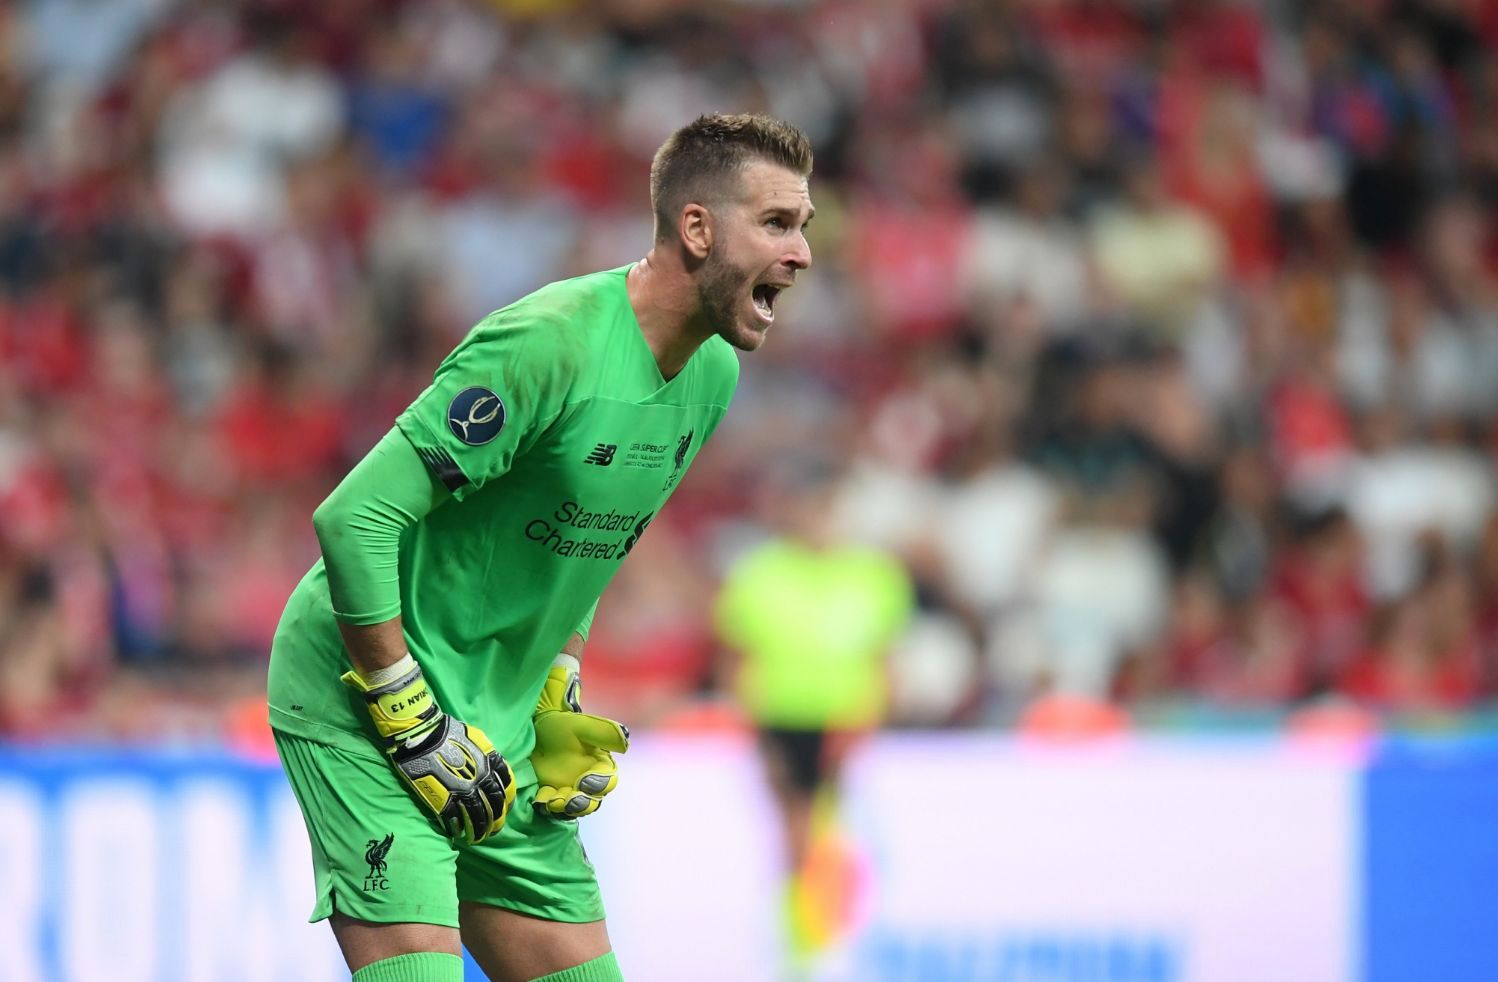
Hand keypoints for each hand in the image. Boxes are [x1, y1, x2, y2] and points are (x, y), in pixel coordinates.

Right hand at [342, 658, 515, 843]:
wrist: (424, 735)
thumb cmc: (449, 732)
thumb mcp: (478, 739)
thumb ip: (488, 756)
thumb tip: (493, 768)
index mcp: (490, 766)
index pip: (506, 790)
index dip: (507, 803)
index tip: (505, 810)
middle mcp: (480, 782)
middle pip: (493, 808)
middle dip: (496, 822)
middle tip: (494, 831)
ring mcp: (462, 793)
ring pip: (476, 817)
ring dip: (479, 831)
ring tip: (478, 838)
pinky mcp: (443, 800)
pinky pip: (454, 820)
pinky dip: (457, 829)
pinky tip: (458, 834)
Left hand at [531, 661, 628, 817]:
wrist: (534, 729)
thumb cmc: (561, 725)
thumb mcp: (581, 725)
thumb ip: (604, 733)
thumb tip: (626, 744)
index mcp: (600, 766)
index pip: (607, 781)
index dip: (599, 784)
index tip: (584, 782)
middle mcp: (587, 782)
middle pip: (592, 801)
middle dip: (583, 804)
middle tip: (570, 801)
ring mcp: (569, 791)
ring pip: (573, 808)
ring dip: (565, 808)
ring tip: (553, 802)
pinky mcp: (550, 796)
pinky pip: (551, 808)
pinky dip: (547, 806)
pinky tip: (540, 799)